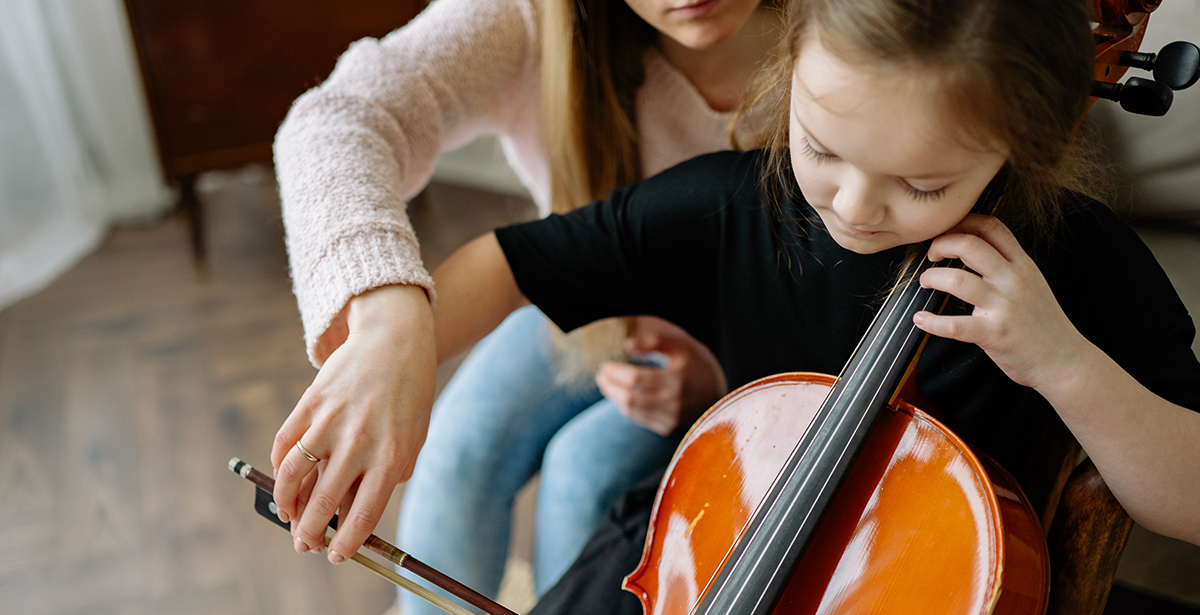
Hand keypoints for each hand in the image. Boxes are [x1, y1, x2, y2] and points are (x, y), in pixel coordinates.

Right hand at [270, 284, 436, 563]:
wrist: (395, 339)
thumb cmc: (409, 394)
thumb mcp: (413, 437)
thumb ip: (390, 474)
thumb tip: (353, 509)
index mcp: (391, 457)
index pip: (361, 517)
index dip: (345, 544)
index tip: (335, 556)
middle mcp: (359, 443)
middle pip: (323, 504)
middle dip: (310, 534)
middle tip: (306, 545)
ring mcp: (331, 422)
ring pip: (294, 477)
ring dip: (287, 505)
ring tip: (289, 517)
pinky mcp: (310, 403)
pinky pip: (285, 445)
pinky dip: (280, 469)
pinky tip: (285, 480)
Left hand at [595, 319, 727, 435]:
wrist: (721, 394)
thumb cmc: (696, 364)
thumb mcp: (680, 345)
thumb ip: (654, 340)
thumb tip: (626, 344)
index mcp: (677, 379)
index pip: (635, 378)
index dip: (615, 372)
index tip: (605, 364)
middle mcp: (674, 403)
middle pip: (629, 397)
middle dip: (609, 386)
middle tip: (601, 375)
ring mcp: (672, 419)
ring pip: (631, 410)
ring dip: (614, 397)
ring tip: (607, 385)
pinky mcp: (669, 429)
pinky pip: (639, 419)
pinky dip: (627, 407)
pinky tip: (623, 397)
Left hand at [912, 214, 1088, 391]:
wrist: (1066, 361)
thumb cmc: (1044, 325)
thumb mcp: (1033, 285)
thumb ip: (1007, 268)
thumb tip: (974, 253)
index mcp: (1022, 266)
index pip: (993, 228)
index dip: (965, 222)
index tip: (947, 230)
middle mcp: (1013, 280)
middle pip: (971, 245)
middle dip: (942, 243)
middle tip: (932, 254)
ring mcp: (1004, 306)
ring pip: (958, 280)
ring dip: (933, 277)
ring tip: (926, 282)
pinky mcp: (994, 333)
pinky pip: (955, 325)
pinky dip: (932, 322)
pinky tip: (922, 319)